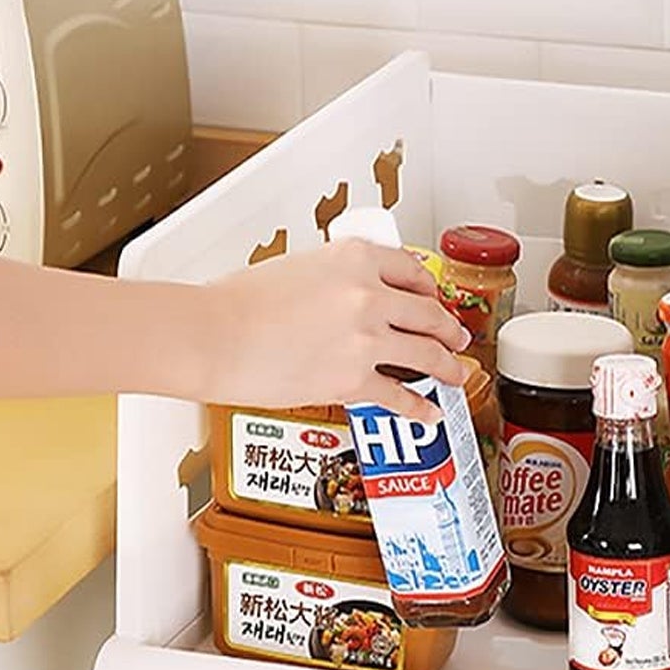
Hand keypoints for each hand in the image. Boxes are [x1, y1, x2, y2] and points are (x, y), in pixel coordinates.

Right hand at [199, 239, 469, 422]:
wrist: (212, 336)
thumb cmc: (235, 304)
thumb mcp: (294, 267)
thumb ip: (330, 279)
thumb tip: (341, 298)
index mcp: (354, 257)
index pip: (411, 269)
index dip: (430, 288)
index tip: (434, 298)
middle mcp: (368, 294)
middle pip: (429, 312)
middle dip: (448, 329)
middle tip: (456, 337)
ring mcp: (367, 338)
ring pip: (427, 354)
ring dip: (448, 367)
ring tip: (456, 374)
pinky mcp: (355, 379)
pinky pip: (401, 396)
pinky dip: (421, 408)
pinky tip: (430, 412)